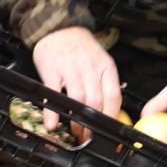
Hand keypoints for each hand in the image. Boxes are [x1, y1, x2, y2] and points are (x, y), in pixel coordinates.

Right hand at [33, 26, 121, 141]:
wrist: (60, 28)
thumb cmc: (81, 48)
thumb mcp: (100, 61)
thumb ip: (105, 83)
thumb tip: (110, 111)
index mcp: (106, 67)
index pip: (114, 96)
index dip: (111, 116)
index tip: (108, 131)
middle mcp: (90, 68)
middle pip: (96, 101)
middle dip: (94, 125)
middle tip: (90, 138)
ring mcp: (71, 69)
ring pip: (78, 100)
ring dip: (77, 121)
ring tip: (76, 133)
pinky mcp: (52, 71)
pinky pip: (54, 94)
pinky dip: (53, 111)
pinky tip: (53, 124)